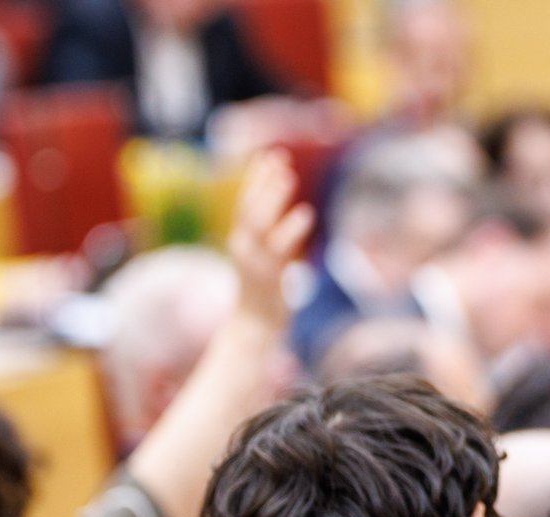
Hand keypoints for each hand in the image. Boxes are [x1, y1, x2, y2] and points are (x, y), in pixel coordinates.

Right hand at [226, 150, 315, 328]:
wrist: (253, 328)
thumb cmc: (263, 294)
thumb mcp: (266, 261)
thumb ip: (273, 240)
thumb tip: (286, 221)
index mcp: (242, 241)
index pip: (245, 203)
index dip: (254, 179)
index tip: (266, 155)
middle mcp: (244, 247)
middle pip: (250, 207)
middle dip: (263, 181)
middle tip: (278, 157)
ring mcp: (254, 261)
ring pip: (260, 223)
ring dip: (273, 197)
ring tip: (288, 176)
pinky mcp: (268, 277)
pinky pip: (279, 249)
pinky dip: (292, 229)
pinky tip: (307, 213)